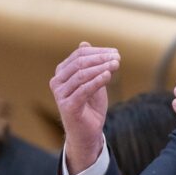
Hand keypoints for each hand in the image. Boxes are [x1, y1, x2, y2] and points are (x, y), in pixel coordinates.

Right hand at [49, 42, 119, 174]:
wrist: (88, 132)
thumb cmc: (90, 106)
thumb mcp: (93, 81)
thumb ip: (91, 65)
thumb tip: (84, 42)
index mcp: (62, 73)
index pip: (79, 55)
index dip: (98, 52)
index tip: (116, 52)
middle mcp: (57, 81)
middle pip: (80, 63)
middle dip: (101, 58)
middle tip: (118, 58)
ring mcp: (60, 94)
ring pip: (81, 75)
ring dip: (101, 68)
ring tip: (116, 65)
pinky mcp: (67, 106)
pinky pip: (83, 90)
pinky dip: (96, 81)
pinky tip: (108, 75)